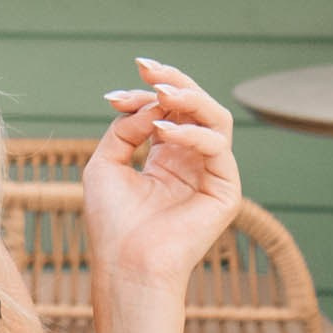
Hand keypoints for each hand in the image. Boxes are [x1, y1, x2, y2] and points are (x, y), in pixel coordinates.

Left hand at [83, 57, 241, 299]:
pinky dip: (191, 132)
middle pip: (196, 107)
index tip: (119, 89)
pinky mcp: (226, 190)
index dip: (147, 92)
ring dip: (188, 98)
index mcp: (166, 158)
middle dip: (174, 81)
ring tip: (160, 92)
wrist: (126, 264)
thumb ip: (125, 127)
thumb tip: (149, 101)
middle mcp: (192, 162)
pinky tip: (162, 130)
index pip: (169, 110)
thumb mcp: (106, 163)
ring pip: (216, 119)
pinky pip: (218, 147)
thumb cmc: (112, 222)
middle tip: (148, 69)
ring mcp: (212, 175)